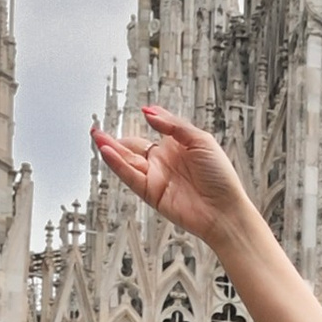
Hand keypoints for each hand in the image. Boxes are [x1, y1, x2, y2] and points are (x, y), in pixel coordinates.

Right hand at [89, 104, 252, 257]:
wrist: (224, 210)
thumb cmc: (221, 177)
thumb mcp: (200, 140)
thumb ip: (173, 125)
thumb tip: (150, 112)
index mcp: (177, 147)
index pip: (156, 130)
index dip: (149, 120)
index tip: (142, 111)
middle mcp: (164, 163)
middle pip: (133, 148)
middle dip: (116, 139)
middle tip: (98, 129)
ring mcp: (156, 178)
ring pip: (127, 161)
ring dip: (110, 149)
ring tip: (96, 137)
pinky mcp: (151, 193)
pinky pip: (130, 177)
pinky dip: (117, 165)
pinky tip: (107, 153)